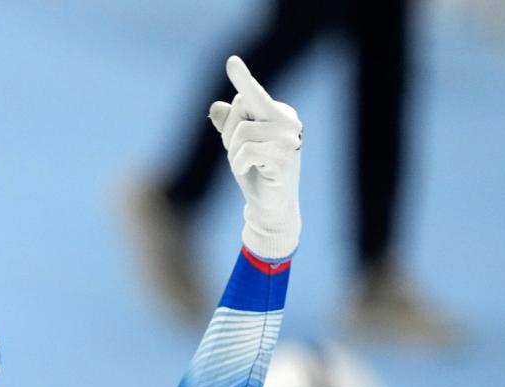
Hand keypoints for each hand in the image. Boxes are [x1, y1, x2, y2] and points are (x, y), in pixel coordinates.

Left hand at [209, 55, 302, 260]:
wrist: (270, 208)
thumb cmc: (254, 174)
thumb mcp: (236, 147)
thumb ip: (228, 126)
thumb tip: (215, 106)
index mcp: (277, 114)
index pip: (253, 94)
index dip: (242, 79)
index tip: (231, 61)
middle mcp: (288, 121)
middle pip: (240, 110)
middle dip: (230, 134)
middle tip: (243, 157)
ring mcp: (289, 139)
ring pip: (240, 133)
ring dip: (234, 155)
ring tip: (249, 167)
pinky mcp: (285, 157)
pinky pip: (246, 152)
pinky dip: (240, 165)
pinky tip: (252, 173)